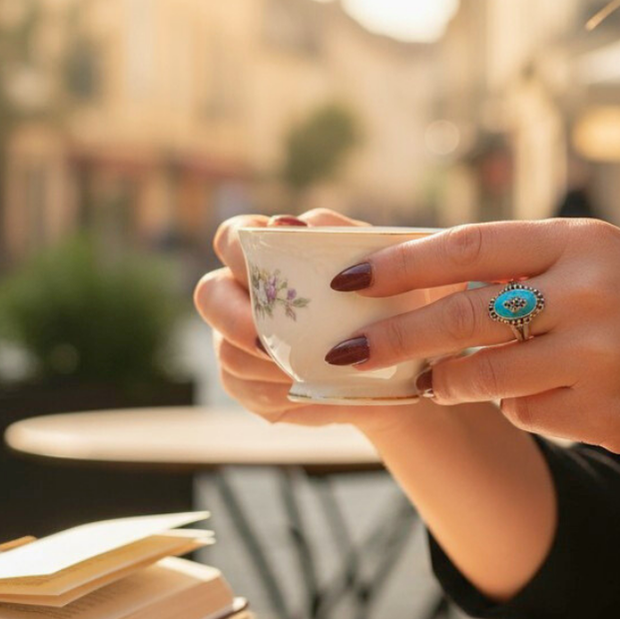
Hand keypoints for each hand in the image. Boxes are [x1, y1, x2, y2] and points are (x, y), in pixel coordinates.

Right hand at [195, 209, 437, 437]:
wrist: (410, 362)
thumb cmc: (395, 297)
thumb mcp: (383, 260)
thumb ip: (336, 236)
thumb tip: (287, 226)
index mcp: (273, 253)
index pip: (232, 237)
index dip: (235, 249)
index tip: (258, 266)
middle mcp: (246, 294)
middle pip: (209, 294)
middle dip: (233, 318)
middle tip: (265, 340)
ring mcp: (241, 341)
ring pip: (229, 351)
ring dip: (268, 364)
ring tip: (311, 370)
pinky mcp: (251, 385)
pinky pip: (249, 391)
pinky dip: (282, 392)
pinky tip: (313, 391)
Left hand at [325, 218, 619, 462]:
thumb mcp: (603, 260)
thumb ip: (525, 266)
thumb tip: (425, 277)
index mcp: (582, 243)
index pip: (470, 246)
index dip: (402, 264)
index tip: (350, 278)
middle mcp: (588, 294)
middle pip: (463, 315)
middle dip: (395, 336)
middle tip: (346, 349)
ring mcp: (599, 358)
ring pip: (485, 377)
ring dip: (449, 382)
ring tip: (436, 381)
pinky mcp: (605, 414)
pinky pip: (528, 413)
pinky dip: (520, 406)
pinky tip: (549, 396)